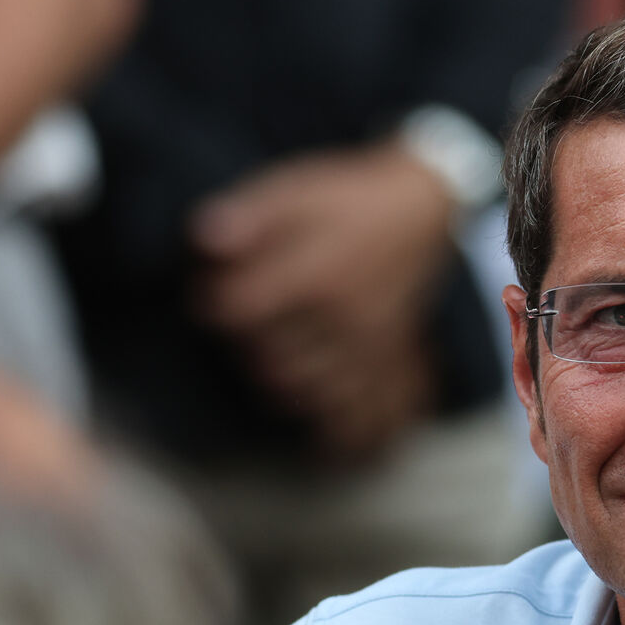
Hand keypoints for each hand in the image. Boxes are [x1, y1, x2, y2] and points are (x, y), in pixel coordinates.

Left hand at [193, 141, 455, 454]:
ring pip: (308, 392)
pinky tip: (319, 433)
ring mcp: (370, 346)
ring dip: (279, 380)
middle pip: (268, 361)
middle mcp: (344, 320)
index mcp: (317, 277)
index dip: (211, 302)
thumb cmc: (348, 200)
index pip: (238, 313)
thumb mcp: (295, 190)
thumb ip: (248, 216)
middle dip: (245, 344)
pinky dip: (336, 432)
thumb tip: (204, 241)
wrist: (419, 209)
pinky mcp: (388, 360)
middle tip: (246, 321)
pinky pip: (364, 414)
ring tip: (273, 354)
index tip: (210, 292)